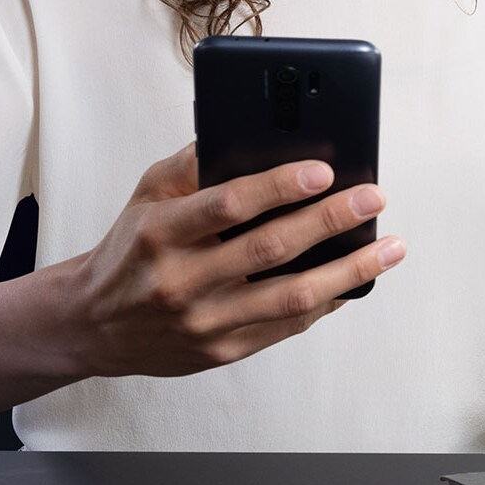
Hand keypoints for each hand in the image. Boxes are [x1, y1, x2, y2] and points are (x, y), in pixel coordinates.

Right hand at [61, 142, 404, 378]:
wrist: (95, 324)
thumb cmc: (132, 249)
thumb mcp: (146, 195)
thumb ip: (192, 164)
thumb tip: (249, 133)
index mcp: (163, 233)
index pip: (229, 205)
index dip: (280, 186)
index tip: (324, 169)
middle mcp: (183, 280)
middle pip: (270, 249)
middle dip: (331, 220)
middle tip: (373, 197)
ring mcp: (206, 322)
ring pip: (291, 297)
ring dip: (349, 271)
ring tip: (389, 248)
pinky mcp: (223, 351)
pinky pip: (286, 327)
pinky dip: (326, 302)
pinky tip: (355, 281)